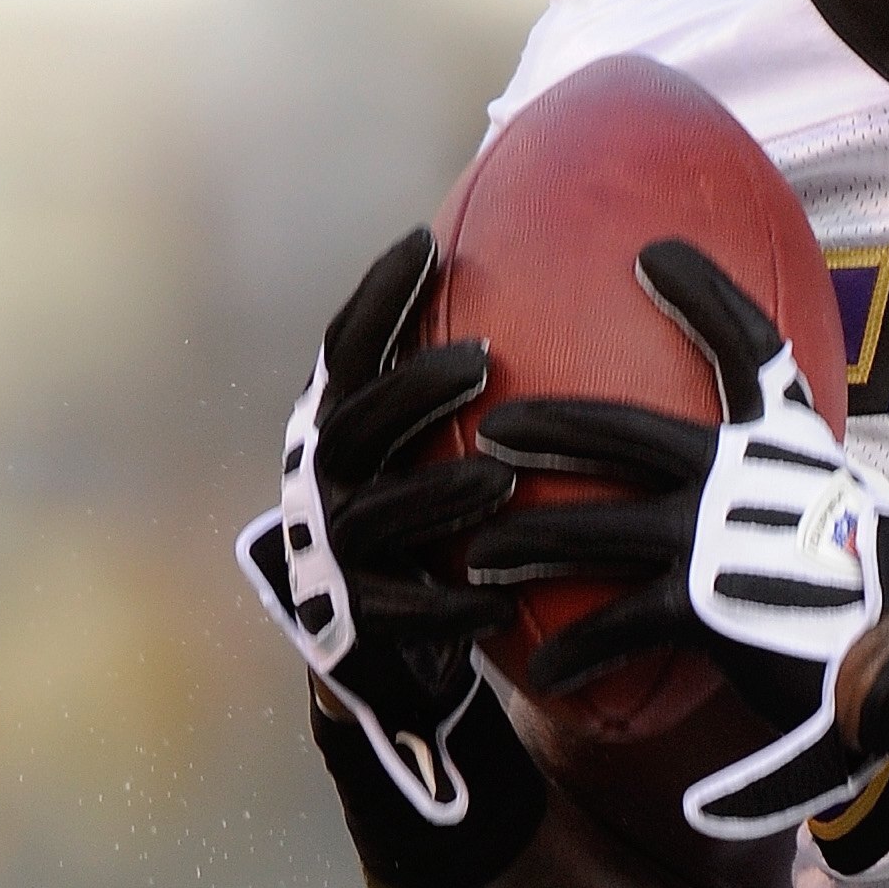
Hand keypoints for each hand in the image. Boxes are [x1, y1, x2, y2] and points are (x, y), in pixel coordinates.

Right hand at [235, 229, 520, 826]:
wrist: (382, 644)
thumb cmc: (427, 522)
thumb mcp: (433, 448)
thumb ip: (465, 385)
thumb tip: (564, 281)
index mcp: (338, 427)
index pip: (346, 350)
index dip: (378, 298)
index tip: (425, 243)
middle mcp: (324, 480)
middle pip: (357, 423)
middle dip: (413, 390)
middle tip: (482, 361)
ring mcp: (336, 553)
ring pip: (380, 517)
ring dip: (437, 497)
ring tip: (497, 483)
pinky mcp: (359, 624)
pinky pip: (405, 615)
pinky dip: (448, 610)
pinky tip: (498, 606)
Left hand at [468, 239, 888, 837]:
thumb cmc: (886, 591)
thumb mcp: (857, 508)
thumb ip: (810, 488)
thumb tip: (800, 494)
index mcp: (780, 446)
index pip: (745, 347)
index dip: (705, 294)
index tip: (654, 256)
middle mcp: (738, 477)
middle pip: (621, 433)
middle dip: (550, 425)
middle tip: (493, 430)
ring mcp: (710, 536)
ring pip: (590, 529)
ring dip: (527, 545)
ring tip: (480, 559)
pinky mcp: (697, 606)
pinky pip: (611, 627)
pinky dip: (575, 652)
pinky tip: (544, 675)